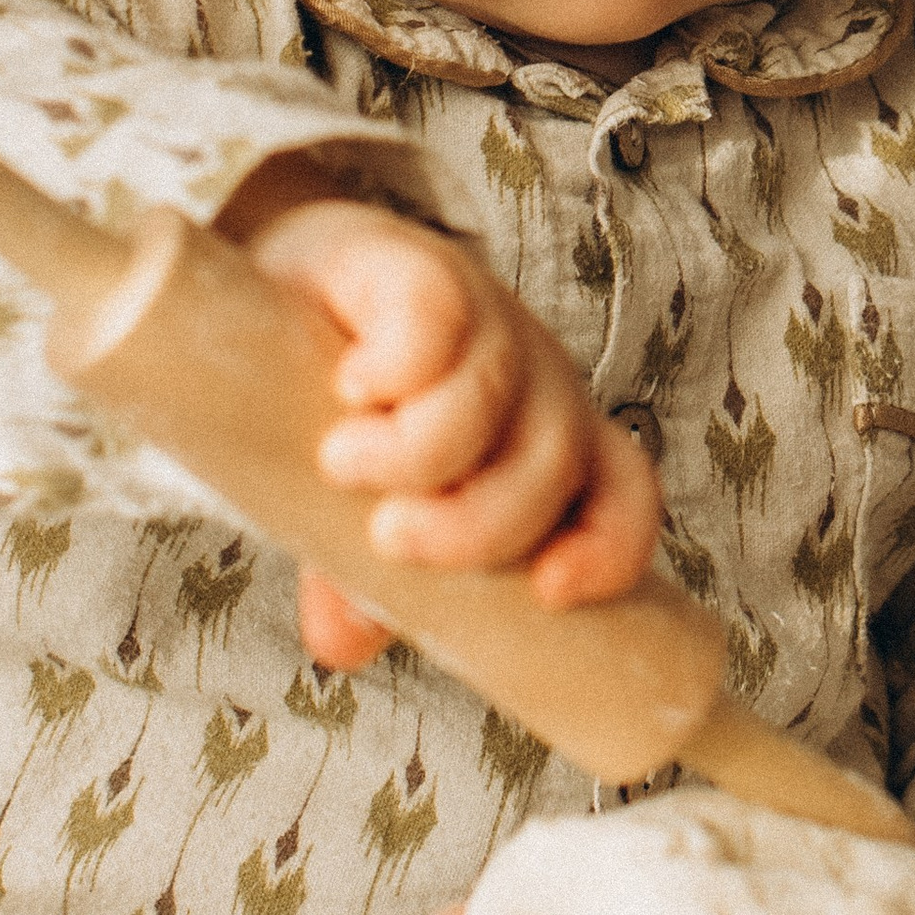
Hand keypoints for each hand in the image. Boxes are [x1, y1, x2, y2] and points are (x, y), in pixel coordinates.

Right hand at [233, 184, 660, 665]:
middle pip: (550, 464)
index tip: (548, 592)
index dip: (609, 549)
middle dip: (474, 525)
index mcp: (549, 448)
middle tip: (390, 537)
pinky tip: (350, 387)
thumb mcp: (364, 504)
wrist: (290, 283)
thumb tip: (342, 644)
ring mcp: (483, 321)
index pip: (625, 497)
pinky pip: (436, 318)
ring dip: (418, 451)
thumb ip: (360, 575)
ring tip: (343, 465)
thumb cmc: (352, 413)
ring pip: (495, 395)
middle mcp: (533, 385)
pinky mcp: (416, 269)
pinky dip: (393, 367)